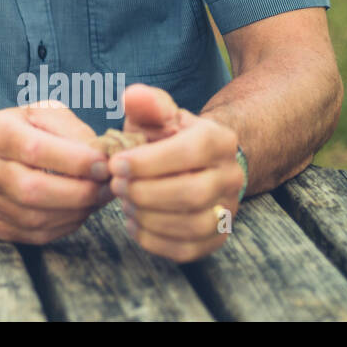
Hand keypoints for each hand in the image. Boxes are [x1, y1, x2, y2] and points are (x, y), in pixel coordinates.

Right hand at [0, 99, 114, 243]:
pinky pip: (33, 235)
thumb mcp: (42, 114)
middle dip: (79, 192)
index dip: (75, 161)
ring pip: (34, 218)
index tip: (104, 164)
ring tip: (96, 198)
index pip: (35, 149)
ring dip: (75, 212)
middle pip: (31, 189)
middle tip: (107, 187)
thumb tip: (101, 158)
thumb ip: (72, 131)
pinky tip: (76, 211)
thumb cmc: (19, 130)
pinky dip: (63, 225)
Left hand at [107, 84, 243, 260]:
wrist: (193, 162)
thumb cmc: (166, 136)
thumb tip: (132, 96)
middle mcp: (231, 176)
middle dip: (145, 192)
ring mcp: (228, 209)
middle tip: (116, 185)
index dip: (148, 162)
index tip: (115, 164)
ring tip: (124, 202)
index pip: (189, 153)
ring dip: (148, 217)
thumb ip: (146, 102)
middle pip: (191, 194)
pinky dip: (155, 241)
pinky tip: (134, 224)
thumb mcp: (156, 113)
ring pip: (192, 225)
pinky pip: (189, 250)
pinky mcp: (217, 237)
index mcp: (219, 140)